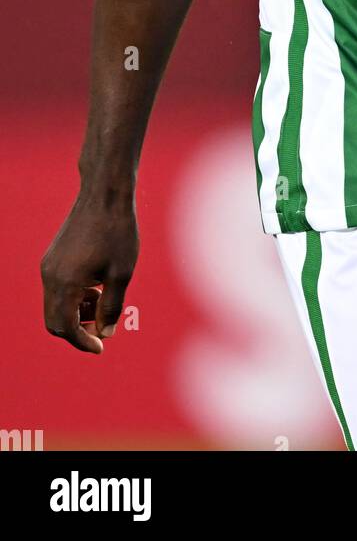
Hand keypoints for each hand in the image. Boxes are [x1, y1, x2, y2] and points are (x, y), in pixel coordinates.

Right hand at [40, 194, 138, 352]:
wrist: (106, 194)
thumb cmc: (118, 232)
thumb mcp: (122, 273)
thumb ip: (112, 307)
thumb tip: (106, 333)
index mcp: (65, 284)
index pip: (66, 328)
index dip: (83, 342)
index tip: (101, 348)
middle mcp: (50, 277)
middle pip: (55, 321)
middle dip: (78, 330)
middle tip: (103, 329)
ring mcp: (49, 265)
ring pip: (56, 304)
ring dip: (76, 312)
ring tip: (104, 302)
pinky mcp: (53, 256)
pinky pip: (58, 287)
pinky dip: (74, 296)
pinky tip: (97, 286)